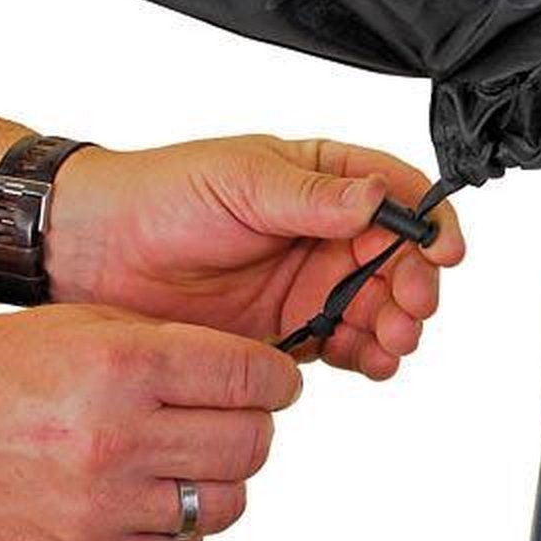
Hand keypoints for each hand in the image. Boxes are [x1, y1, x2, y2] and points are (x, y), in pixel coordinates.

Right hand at [0, 305, 300, 540]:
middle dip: (257, 425)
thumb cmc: (6, 368)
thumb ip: (178, 347)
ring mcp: (104, 501)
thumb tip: (252, 373)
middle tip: (240, 416)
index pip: (248, 379)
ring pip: (226, 501)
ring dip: (226, 476)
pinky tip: (163, 488)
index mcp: (126, 367)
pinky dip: (187, 517)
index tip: (280, 383)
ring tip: (199, 455)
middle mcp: (119, 436)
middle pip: (249, 443)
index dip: (279, 380)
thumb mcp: (94, 325)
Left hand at [46, 136, 465, 378]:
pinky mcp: (293, 328)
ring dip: (398, 324)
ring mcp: (312, 282)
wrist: (98, 255)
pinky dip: (369, 355)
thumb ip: (314, 197)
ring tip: (393, 339)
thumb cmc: (163, 197)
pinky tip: (373, 360)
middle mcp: (326, 231)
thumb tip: (378, 199)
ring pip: (380, 305)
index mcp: (323, 180)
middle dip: (417, 284)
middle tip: (413, 306)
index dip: (429, 222)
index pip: (398, 194)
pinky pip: (347, 343)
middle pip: (400, 258)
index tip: (443, 249)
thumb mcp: (242, 182)